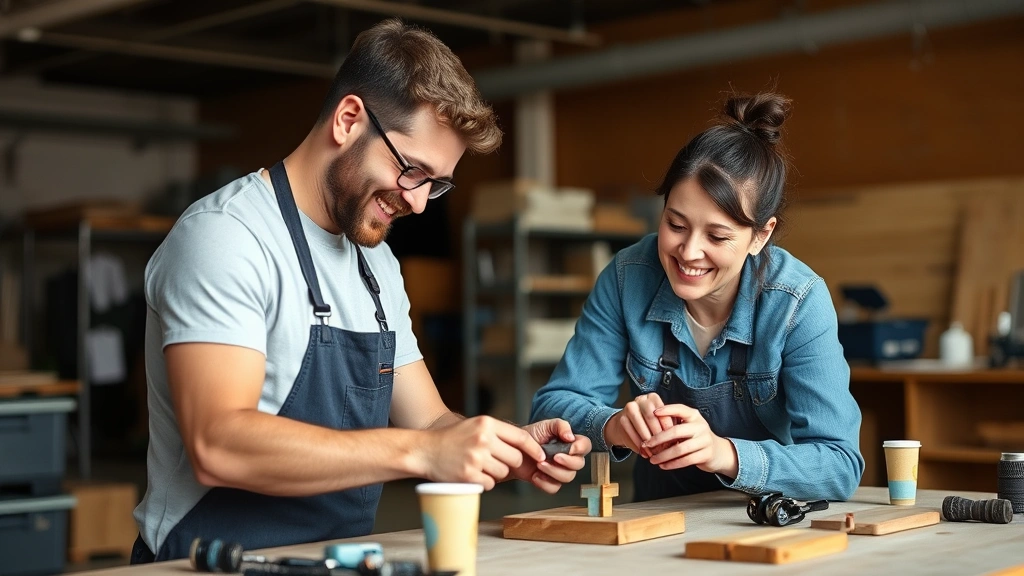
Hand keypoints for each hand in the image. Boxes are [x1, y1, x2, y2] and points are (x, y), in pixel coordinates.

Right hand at [423, 416, 543, 489]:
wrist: (425, 450)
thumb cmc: (452, 439)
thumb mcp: (476, 426)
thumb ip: (498, 433)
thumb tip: (527, 446)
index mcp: (487, 424)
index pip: (521, 438)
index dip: (534, 449)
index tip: (541, 456)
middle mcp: (483, 439)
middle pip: (515, 459)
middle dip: (510, 464)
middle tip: (496, 462)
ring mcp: (476, 458)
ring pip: (503, 473)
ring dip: (495, 474)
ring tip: (479, 466)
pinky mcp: (469, 475)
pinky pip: (490, 484)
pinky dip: (484, 482)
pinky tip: (472, 474)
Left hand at [516, 419, 590, 492]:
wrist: (513, 448)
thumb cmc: (531, 435)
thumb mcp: (546, 425)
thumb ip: (560, 426)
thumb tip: (571, 436)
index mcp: (570, 443)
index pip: (585, 446)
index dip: (581, 448)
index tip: (570, 447)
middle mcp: (568, 458)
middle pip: (579, 464)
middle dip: (567, 462)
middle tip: (554, 457)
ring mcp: (559, 471)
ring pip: (568, 477)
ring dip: (554, 471)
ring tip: (539, 464)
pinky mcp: (548, 481)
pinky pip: (554, 488)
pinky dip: (545, 483)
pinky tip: (536, 475)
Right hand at [603, 393, 674, 457]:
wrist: (627, 424)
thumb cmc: (649, 423)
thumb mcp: (660, 421)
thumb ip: (668, 426)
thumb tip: (676, 440)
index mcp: (653, 397)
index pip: (663, 411)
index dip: (668, 427)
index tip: (672, 439)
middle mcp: (641, 399)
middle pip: (651, 416)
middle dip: (657, 434)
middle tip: (663, 447)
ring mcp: (629, 408)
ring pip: (640, 424)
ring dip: (648, 440)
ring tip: (654, 451)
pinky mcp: (621, 418)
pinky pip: (631, 432)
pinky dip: (638, 444)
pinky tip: (644, 451)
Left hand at [643, 404, 737, 475]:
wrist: (718, 452)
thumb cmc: (696, 437)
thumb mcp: (689, 425)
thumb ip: (674, 422)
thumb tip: (650, 421)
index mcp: (694, 416)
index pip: (680, 409)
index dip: (667, 410)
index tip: (653, 413)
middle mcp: (701, 426)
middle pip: (676, 431)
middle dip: (658, 439)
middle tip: (646, 445)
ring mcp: (705, 441)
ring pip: (679, 449)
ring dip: (663, 455)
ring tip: (652, 459)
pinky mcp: (706, 455)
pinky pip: (685, 460)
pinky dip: (672, 464)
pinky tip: (663, 466)